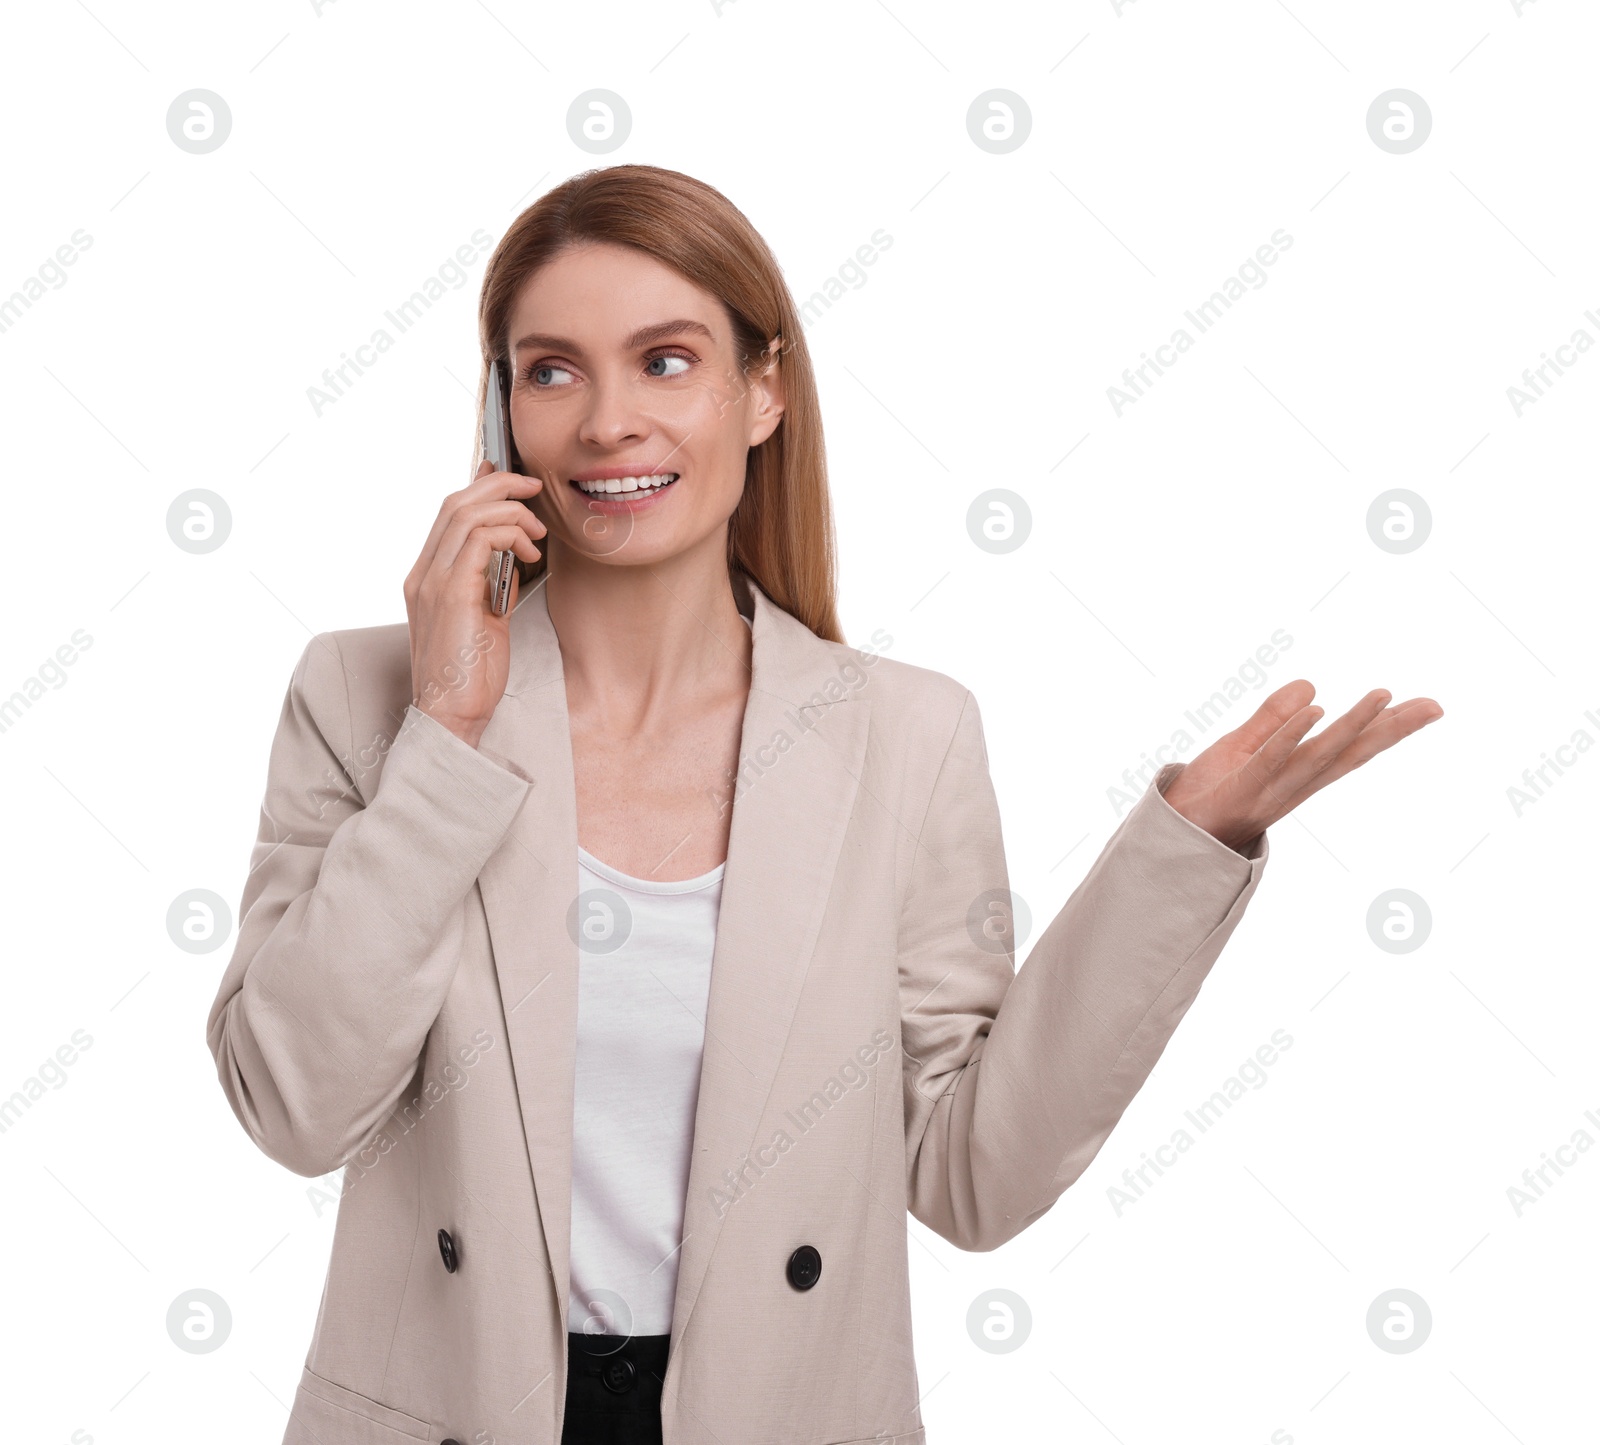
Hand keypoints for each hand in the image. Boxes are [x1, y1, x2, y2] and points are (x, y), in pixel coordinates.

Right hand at [403, 458, 545, 748]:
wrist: (450, 716)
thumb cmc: (470, 676)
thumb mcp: (486, 619)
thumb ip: (492, 583)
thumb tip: (514, 554)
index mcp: (427, 577)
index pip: (449, 514)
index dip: (482, 488)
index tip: (514, 483)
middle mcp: (423, 574)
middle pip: (455, 502)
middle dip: (500, 484)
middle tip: (534, 487)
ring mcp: (432, 582)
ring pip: (466, 513)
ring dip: (511, 510)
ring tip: (537, 531)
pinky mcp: (451, 594)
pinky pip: (478, 539)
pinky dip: (509, 534)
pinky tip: (529, 552)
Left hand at [1159, 680, 1442, 852]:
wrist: (1170, 834)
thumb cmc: (1208, 793)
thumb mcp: (1243, 746)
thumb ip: (1273, 719)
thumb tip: (1311, 687)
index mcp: (1299, 773)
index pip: (1350, 747)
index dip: (1388, 728)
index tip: (1429, 707)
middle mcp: (1294, 784)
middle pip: (1349, 753)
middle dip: (1391, 730)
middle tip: (1433, 707)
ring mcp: (1270, 789)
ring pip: (1318, 755)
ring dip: (1350, 726)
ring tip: (1383, 696)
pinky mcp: (1240, 790)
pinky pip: (1269, 760)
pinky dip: (1291, 736)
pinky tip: (1314, 712)